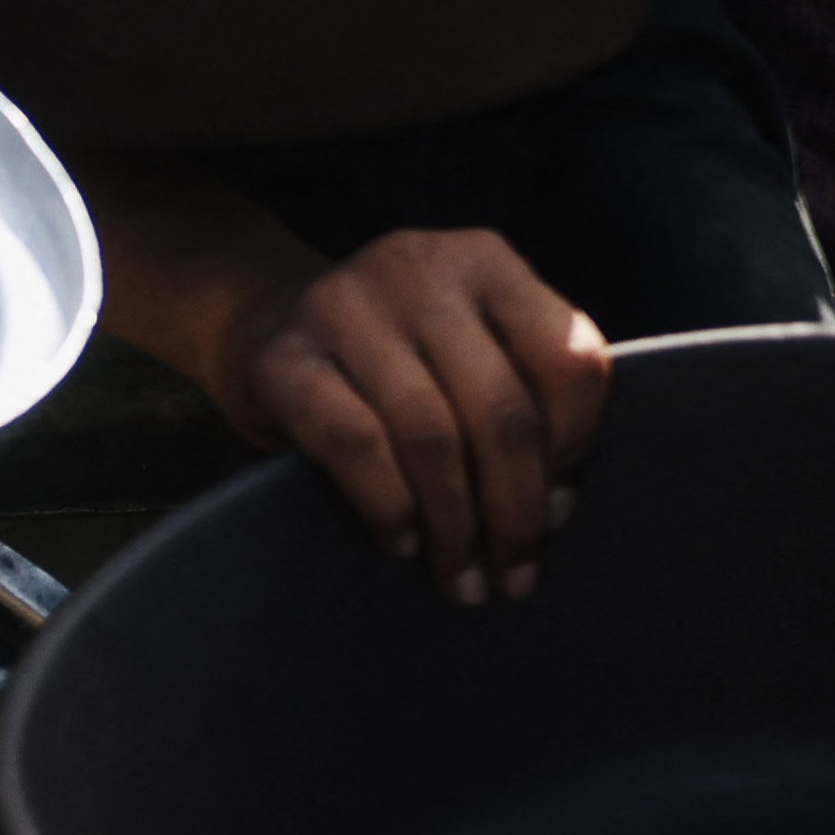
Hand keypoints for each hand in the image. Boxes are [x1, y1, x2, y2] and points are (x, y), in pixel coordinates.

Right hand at [216, 228, 609, 606]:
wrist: (261, 325)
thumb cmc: (389, 356)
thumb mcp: (465, 344)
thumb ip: (519, 393)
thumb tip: (554, 507)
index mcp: (485, 261)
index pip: (567, 358)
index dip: (574, 448)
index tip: (559, 510)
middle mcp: (417, 269)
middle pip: (500, 409)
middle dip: (514, 509)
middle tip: (513, 573)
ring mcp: (343, 307)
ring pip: (430, 435)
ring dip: (453, 523)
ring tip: (459, 573)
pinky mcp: (283, 357)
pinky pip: (355, 445)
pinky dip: (389, 504)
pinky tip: (399, 540)